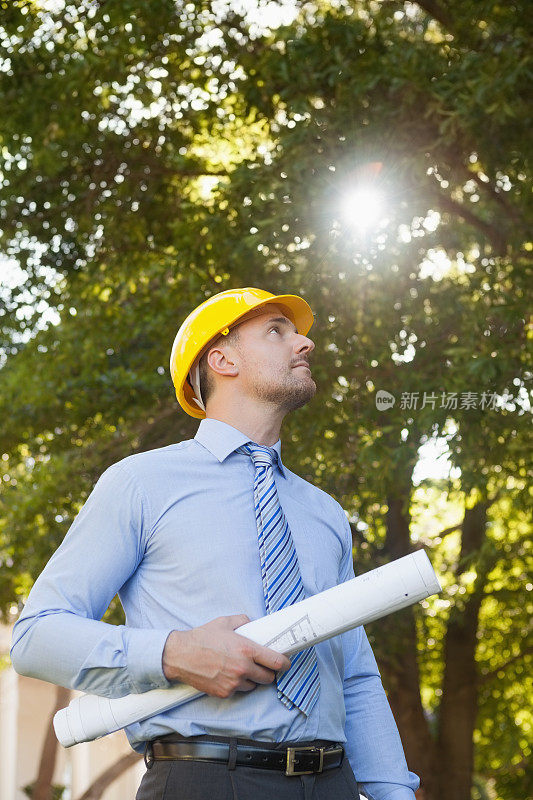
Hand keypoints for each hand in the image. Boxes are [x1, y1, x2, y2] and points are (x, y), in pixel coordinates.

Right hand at [162, 614, 291, 697]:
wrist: (180, 655)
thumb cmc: (203, 637)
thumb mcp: (225, 622)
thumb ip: (244, 621)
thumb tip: (254, 624)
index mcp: (247, 650)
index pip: (276, 662)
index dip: (284, 663)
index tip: (286, 662)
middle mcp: (243, 668)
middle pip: (268, 678)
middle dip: (268, 672)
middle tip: (263, 665)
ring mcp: (234, 683)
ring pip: (254, 685)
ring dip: (252, 679)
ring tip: (242, 668)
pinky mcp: (224, 693)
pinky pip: (239, 690)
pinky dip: (238, 684)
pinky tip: (229, 674)